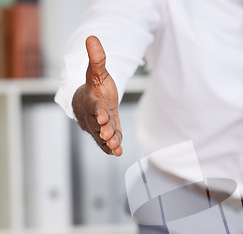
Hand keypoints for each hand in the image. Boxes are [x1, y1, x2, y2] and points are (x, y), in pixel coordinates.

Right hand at [72, 35, 122, 155]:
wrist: (89, 102)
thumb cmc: (96, 87)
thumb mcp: (98, 72)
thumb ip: (98, 59)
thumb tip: (93, 38)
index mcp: (92, 101)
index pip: (94, 107)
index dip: (98, 112)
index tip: (103, 117)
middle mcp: (93, 116)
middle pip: (98, 125)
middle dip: (104, 130)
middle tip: (108, 135)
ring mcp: (99, 128)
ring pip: (102, 136)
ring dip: (109, 142)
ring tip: (115, 146)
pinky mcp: (106, 136)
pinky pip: (107, 144)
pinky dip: (112, 149)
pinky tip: (118, 153)